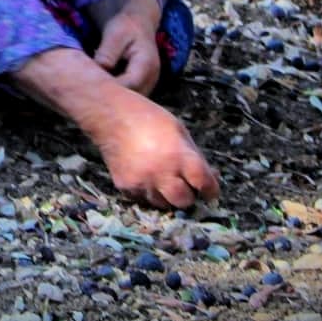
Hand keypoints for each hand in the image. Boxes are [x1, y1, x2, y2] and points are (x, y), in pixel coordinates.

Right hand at [12, 48, 219, 210]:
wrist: (111, 116)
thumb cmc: (149, 118)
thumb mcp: (179, 130)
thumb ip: (194, 155)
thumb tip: (210, 177)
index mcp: (179, 155)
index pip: (203, 183)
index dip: (210, 189)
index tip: (210, 191)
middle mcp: (161, 172)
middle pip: (184, 201)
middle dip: (189, 196)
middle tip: (186, 187)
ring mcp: (141, 182)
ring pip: (163, 204)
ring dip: (167, 196)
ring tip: (163, 179)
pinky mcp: (126, 186)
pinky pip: (143, 199)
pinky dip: (149, 192)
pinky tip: (146, 176)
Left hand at [88, 0, 162, 95]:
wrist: (138, 24)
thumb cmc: (126, 26)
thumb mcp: (115, 33)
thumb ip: (108, 52)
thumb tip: (99, 69)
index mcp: (146, 64)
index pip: (130, 84)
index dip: (111, 90)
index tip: (90, 90)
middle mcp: (151, 78)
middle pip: (131, 97)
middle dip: (111, 99)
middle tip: (87, 96)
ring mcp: (148, 83)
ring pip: (130, 99)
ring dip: (113, 99)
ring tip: (91, 95)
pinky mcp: (141, 86)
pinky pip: (128, 95)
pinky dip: (116, 95)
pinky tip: (99, 91)